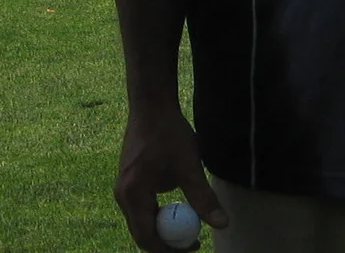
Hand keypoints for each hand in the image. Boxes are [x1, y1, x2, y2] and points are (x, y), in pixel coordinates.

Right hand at [113, 100, 226, 252]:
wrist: (152, 106)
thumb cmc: (169, 133)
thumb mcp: (190, 167)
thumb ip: (204, 198)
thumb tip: (222, 224)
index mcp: (133, 194)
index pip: (147, 237)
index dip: (169, 249)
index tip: (192, 247)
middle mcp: (122, 194)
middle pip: (142, 233)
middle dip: (166, 243)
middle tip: (192, 243)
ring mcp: (123, 187)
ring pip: (141, 221)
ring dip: (164, 228)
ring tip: (189, 226)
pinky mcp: (128, 181)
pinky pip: (141, 209)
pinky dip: (158, 215)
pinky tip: (177, 208)